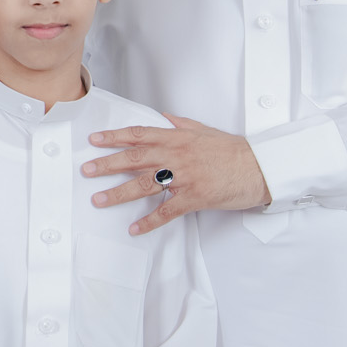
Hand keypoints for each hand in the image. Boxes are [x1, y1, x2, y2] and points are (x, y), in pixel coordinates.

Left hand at [83, 115, 273, 235]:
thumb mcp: (204, 131)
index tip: (95, 140)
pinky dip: (150, 221)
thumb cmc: (233, 150)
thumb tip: (164, 118)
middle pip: (135, 158)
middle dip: (108, 164)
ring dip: (119, 193)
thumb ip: (181, 124)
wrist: (259, 167)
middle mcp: (176, 156)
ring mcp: (184, 177)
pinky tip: (135, 228)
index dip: (114, 137)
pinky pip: (167, 211)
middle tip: (87, 169)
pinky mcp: (194, 197)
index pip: (139, 135)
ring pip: (145, 184)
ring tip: (99, 199)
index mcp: (177, 138)